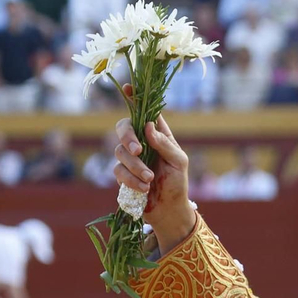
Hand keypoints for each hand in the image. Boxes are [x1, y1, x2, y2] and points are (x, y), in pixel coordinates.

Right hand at [114, 96, 194, 253]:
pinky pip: (118, 171)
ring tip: (150, 179)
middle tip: (138, 150)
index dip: (135, 98)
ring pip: (119, 152)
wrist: (169, 209)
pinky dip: (131, 180)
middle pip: (123, 127)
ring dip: (135, 166)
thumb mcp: (179, 162)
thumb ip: (165, 144)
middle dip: (127, 137)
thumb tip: (148, 127)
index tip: (129, 88)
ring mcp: (130, 158)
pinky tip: (144, 188)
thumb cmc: (178, 183)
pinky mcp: (122, 174)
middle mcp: (141, 142)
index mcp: (157, 134)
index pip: (145, 112)